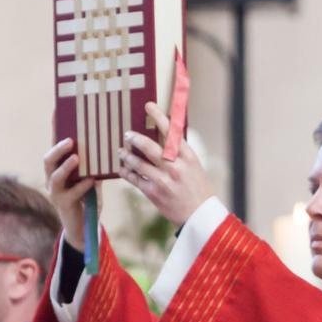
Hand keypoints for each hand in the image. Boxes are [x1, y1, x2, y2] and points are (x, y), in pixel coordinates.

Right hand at [42, 138, 92, 249]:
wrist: (84, 228)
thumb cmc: (87, 200)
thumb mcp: (91, 182)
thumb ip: (94, 169)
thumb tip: (105, 152)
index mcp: (56, 172)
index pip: (53, 153)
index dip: (56, 141)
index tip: (63, 128)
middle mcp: (52, 181)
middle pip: (48, 161)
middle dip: (58, 150)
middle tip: (70, 141)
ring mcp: (56, 194)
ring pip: (55, 177)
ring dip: (66, 167)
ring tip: (76, 158)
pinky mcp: (64, 205)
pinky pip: (71, 193)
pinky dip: (82, 186)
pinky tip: (92, 180)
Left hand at [118, 102, 212, 226]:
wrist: (200, 215)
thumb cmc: (198, 188)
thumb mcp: (194, 166)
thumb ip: (179, 153)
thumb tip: (163, 137)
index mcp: (188, 156)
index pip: (171, 131)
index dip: (158, 116)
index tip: (148, 106)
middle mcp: (175, 166)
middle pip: (149, 146)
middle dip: (135, 138)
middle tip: (127, 134)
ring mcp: (163, 180)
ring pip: (138, 163)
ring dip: (126, 155)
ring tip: (121, 151)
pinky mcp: (154, 193)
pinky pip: (135, 179)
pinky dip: (127, 172)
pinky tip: (123, 168)